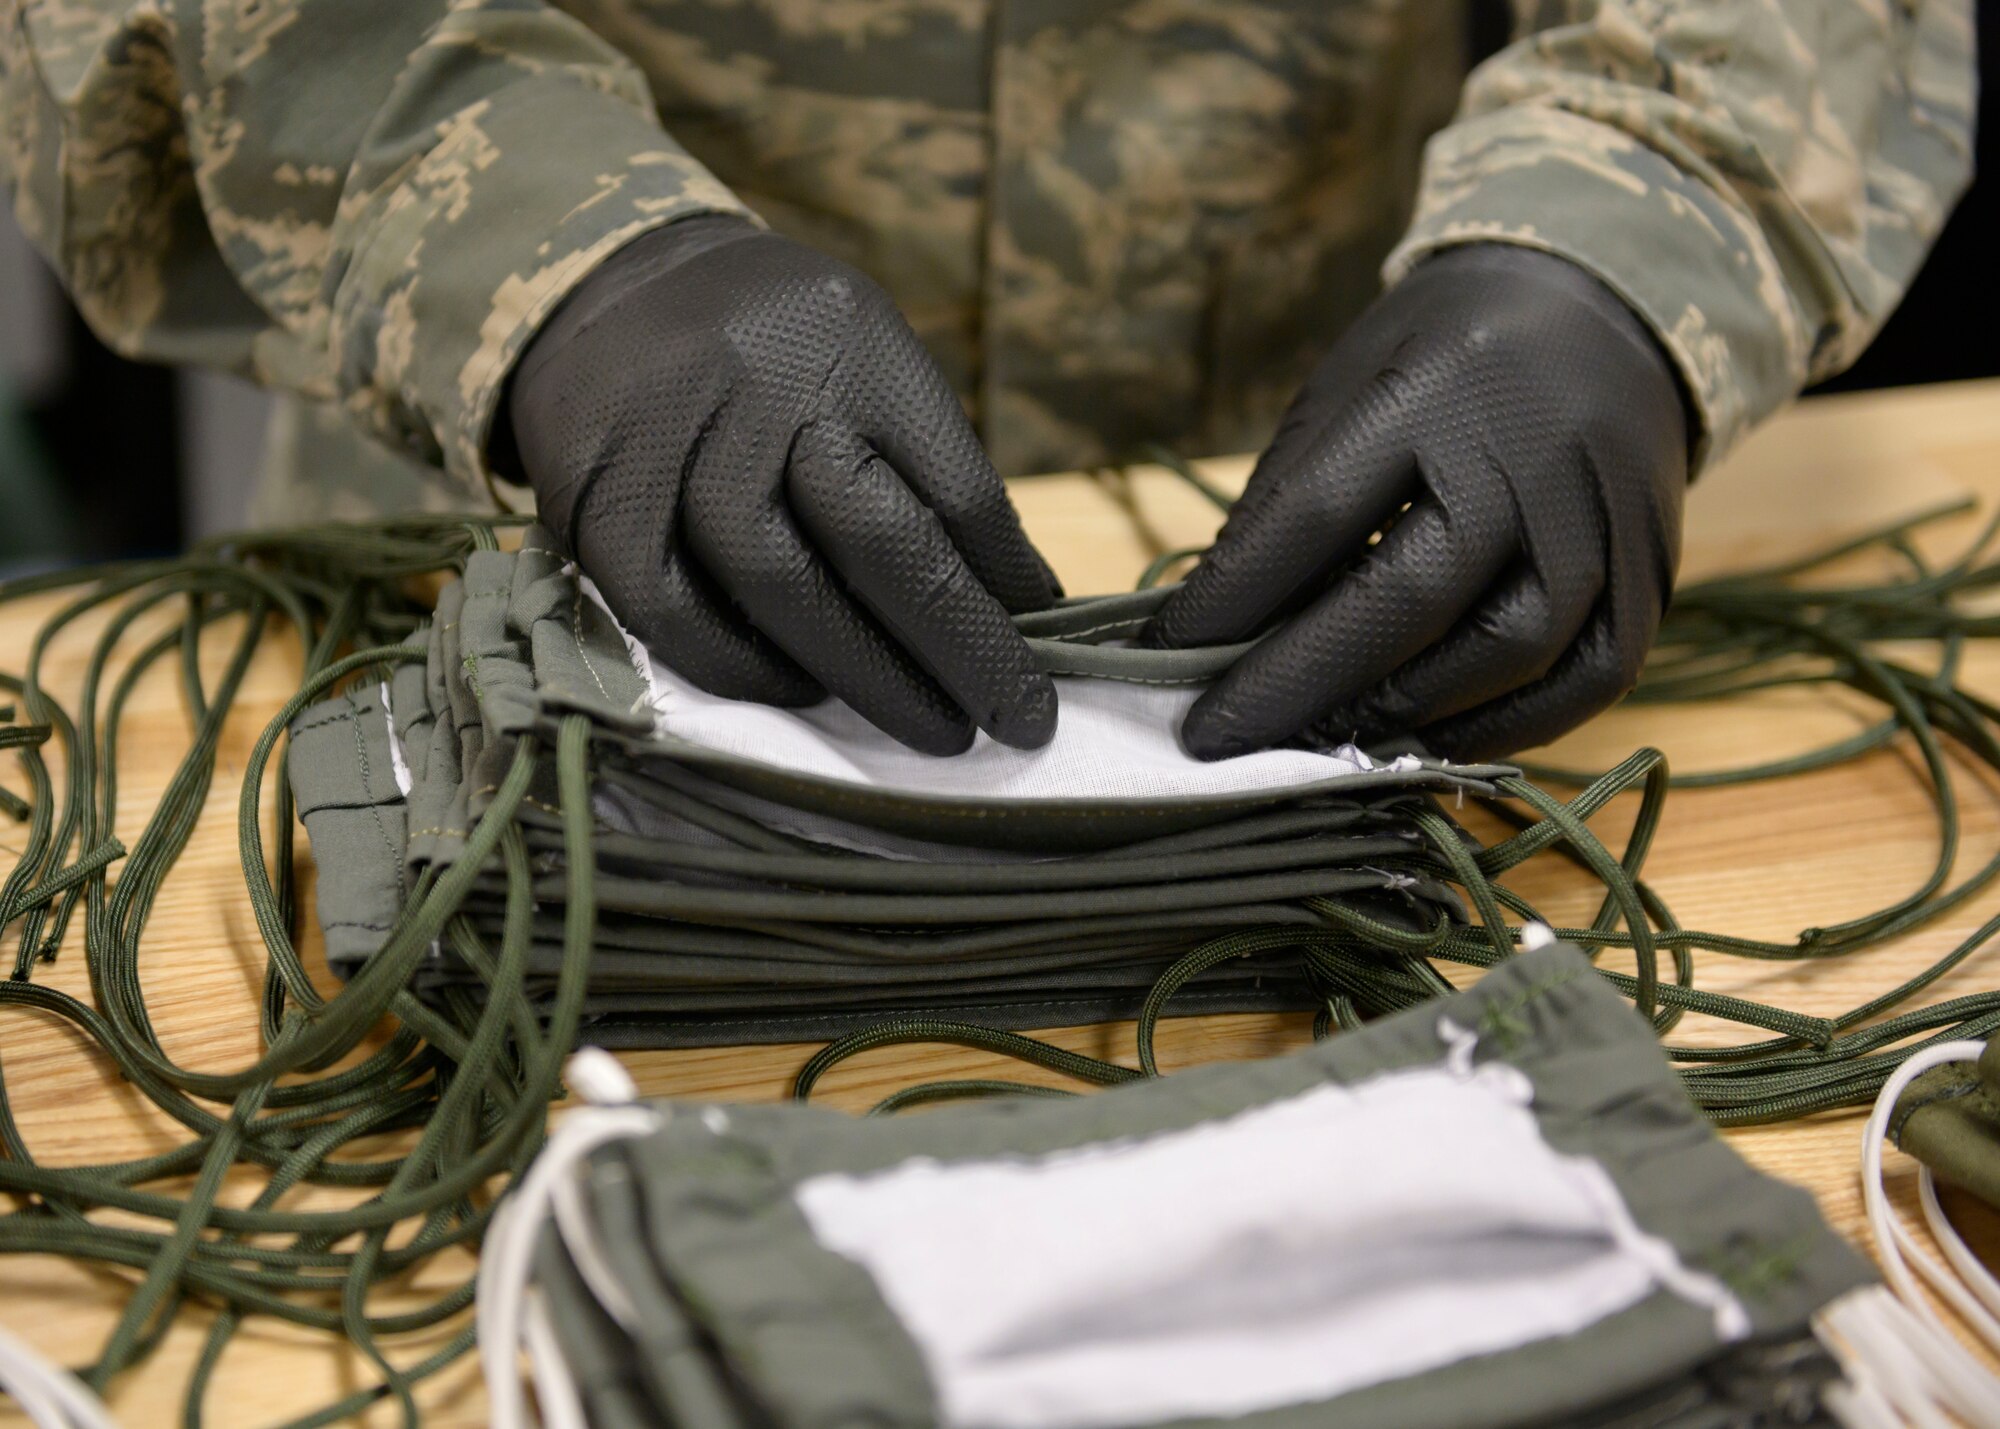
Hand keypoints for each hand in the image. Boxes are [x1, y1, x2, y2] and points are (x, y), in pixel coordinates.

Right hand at [505, 216, 1061, 754]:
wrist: (610, 287)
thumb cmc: (775, 350)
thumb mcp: (871, 362)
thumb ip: (932, 471)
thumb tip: (1016, 605)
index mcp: (856, 349)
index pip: (956, 491)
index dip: (1008, 591)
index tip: (1043, 661)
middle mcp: (765, 388)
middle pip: (879, 543)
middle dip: (959, 650)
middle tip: (1012, 719)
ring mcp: (673, 443)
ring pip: (778, 588)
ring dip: (864, 677)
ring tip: (925, 725)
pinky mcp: (597, 499)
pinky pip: (675, 615)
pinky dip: (745, 671)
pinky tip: (798, 692)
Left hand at [1146, 245, 1687, 761]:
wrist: (1607, 311)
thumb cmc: (1448, 357)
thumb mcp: (1349, 388)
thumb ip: (1287, 504)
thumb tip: (1212, 629)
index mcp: (1434, 394)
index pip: (1312, 519)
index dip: (1230, 602)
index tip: (1162, 658)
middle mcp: (1529, 464)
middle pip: (1406, 603)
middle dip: (1297, 683)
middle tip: (1217, 737)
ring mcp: (1602, 528)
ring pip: (1500, 655)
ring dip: (1393, 715)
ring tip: (1308, 744)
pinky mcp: (1650, 583)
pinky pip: (1578, 685)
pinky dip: (1495, 729)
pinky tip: (1419, 742)